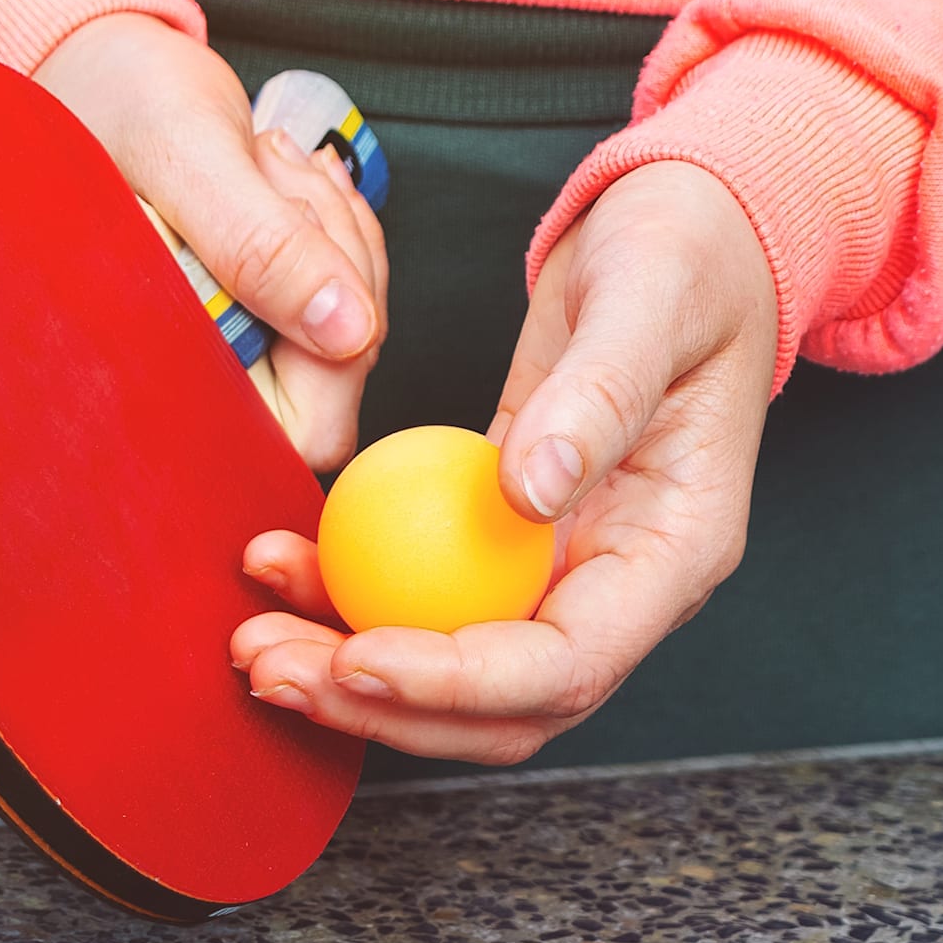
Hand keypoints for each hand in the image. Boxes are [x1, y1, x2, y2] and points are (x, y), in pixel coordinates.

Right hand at [34, 13, 387, 471]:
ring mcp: (229, 346)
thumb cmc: (106, 98)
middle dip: (334, 259)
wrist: (93, 64)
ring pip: (349, 329)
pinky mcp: (255, 311)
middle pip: (336, 377)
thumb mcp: (185, 153)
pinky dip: (331, 225)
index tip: (298, 234)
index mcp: (152, 367)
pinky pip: (341, 293)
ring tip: (262, 161)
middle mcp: (194, 374)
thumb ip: (260, 245)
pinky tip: (280, 176)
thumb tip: (347, 332)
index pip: (300, 429)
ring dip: (332, 231)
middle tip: (272, 170)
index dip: (330, 346)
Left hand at [230, 160, 778, 762]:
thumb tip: (527, 494)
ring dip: (349, 674)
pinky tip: (283, 568)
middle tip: (272, 668)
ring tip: (255, 643)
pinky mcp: (505, 542)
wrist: (686, 235)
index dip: (458, 681)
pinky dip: (349, 597)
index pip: (566, 667)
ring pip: (452, 671)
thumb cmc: (687, 255)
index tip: (360, 653)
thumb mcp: (650, 298)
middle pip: (500, 705)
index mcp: (676, 554)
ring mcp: (562, 571)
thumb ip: (597, 396)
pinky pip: (424, 595)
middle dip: (382, 707)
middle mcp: (620, 586)